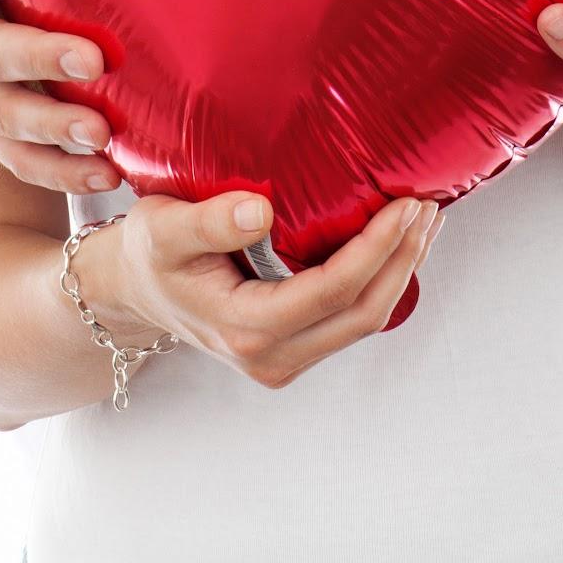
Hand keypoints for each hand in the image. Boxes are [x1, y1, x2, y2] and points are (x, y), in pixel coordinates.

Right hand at [80, 190, 443, 388]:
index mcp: (245, 330)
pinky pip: (350, 318)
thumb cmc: (147, 253)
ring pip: (363, 320)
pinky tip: (394, 242)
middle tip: (429, 206)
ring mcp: (285, 359)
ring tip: (424, 219)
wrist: (133, 290)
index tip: (405, 204)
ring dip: (399, 269)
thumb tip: (261, 209)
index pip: (332, 290)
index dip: (376, 248)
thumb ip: (209, 221)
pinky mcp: (293, 348)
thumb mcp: (163, 229)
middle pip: (362, 312)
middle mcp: (272, 357)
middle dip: (403, 259)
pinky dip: (380, 279)